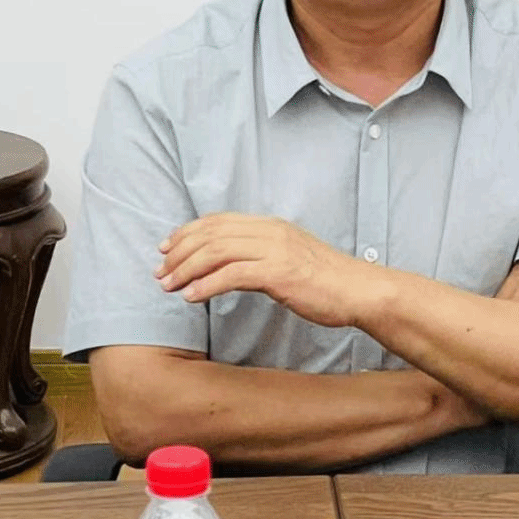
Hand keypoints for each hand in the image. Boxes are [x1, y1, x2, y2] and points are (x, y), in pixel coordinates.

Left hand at [155, 214, 375, 328]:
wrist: (358, 290)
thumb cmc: (327, 280)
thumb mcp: (291, 257)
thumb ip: (262, 254)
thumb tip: (232, 265)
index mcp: (270, 225)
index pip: (218, 221)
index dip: (187, 233)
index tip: (166, 249)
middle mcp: (269, 231)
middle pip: (210, 234)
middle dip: (179, 253)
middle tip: (159, 272)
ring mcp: (274, 250)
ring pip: (215, 252)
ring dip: (186, 269)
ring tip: (168, 287)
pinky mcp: (278, 272)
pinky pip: (231, 275)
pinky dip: (206, 286)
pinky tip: (191, 297)